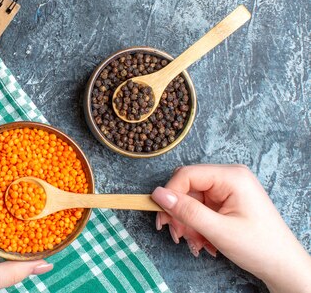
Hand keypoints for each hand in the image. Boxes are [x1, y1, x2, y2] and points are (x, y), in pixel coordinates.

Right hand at [151, 164, 310, 292]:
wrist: (283, 266)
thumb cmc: (260, 247)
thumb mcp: (219, 230)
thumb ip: (187, 211)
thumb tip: (157, 194)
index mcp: (231, 176)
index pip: (187, 175)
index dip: (170, 195)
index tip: (163, 219)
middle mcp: (229, 177)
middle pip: (187, 188)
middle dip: (179, 213)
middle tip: (177, 235)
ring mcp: (228, 189)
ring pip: (191, 200)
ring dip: (188, 224)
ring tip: (195, 244)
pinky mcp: (226, 201)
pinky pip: (200, 208)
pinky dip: (196, 226)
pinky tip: (202, 241)